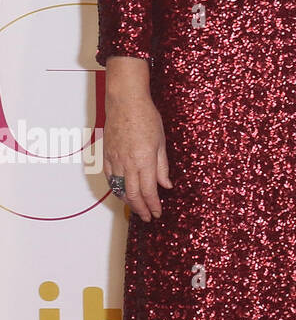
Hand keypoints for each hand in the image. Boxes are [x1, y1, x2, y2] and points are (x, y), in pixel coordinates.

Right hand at [103, 58, 171, 220]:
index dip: (152, 205)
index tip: (157, 213)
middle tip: (147, 217)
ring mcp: (114, 160)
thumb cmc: (147, 118)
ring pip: (120, 188)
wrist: (125, 102)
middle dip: (140, 209)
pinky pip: (110, 178)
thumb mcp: (161, 142)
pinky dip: (116, 189)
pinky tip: (122, 193)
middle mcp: (127, 163)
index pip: (148, 191)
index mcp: (144, 160)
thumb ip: (162, 166)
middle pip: (132, 194)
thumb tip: (165, 185)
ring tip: (137, 209)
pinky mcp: (106, 155)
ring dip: (128, 202)